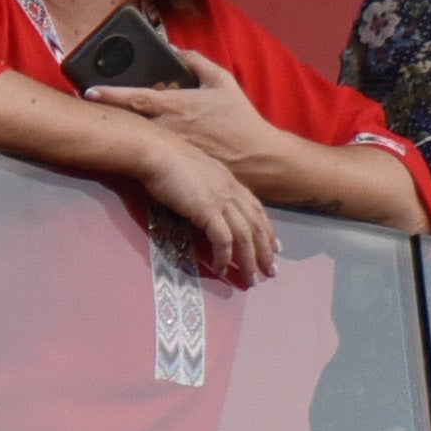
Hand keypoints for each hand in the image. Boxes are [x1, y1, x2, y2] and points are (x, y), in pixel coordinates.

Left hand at [83, 50, 280, 176]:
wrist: (258, 159)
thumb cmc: (240, 118)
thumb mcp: (223, 81)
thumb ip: (198, 62)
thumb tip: (176, 50)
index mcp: (177, 105)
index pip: (136, 98)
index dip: (110, 94)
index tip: (88, 91)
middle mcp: (168, 128)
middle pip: (129, 120)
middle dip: (109, 113)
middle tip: (90, 107)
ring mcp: (169, 150)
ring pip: (138, 137)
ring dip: (123, 131)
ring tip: (108, 124)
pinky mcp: (174, 167)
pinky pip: (152, 153)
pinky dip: (141, 146)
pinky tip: (134, 145)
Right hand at [135, 130, 276, 282]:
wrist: (155, 151)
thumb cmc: (165, 158)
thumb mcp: (194, 172)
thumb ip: (204, 187)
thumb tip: (202, 203)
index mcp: (229, 180)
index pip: (256, 208)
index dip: (267, 229)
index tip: (275, 246)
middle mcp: (230, 190)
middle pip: (256, 225)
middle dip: (266, 251)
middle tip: (270, 272)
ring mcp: (221, 200)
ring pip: (245, 236)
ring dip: (249, 260)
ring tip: (252, 280)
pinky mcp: (208, 210)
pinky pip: (223, 240)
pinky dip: (224, 257)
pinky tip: (222, 270)